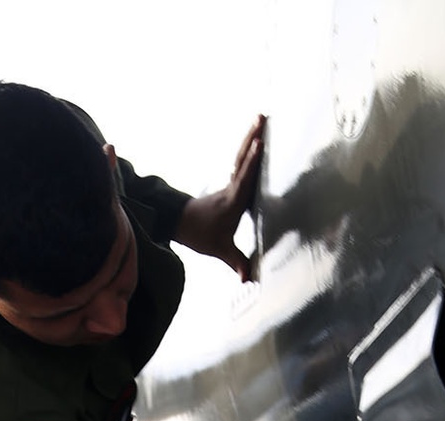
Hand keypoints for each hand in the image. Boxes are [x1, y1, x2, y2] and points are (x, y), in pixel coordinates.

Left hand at [174, 115, 265, 279]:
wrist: (182, 223)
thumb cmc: (202, 235)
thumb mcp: (219, 250)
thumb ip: (236, 262)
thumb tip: (248, 279)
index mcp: (232, 202)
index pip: (244, 180)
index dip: (251, 164)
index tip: (259, 146)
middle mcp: (232, 188)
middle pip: (243, 160)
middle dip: (253, 139)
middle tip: (262, 118)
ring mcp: (231, 183)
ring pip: (242, 156)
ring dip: (251, 136)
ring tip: (261, 117)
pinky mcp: (231, 182)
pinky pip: (242, 161)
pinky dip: (250, 146)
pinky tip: (257, 135)